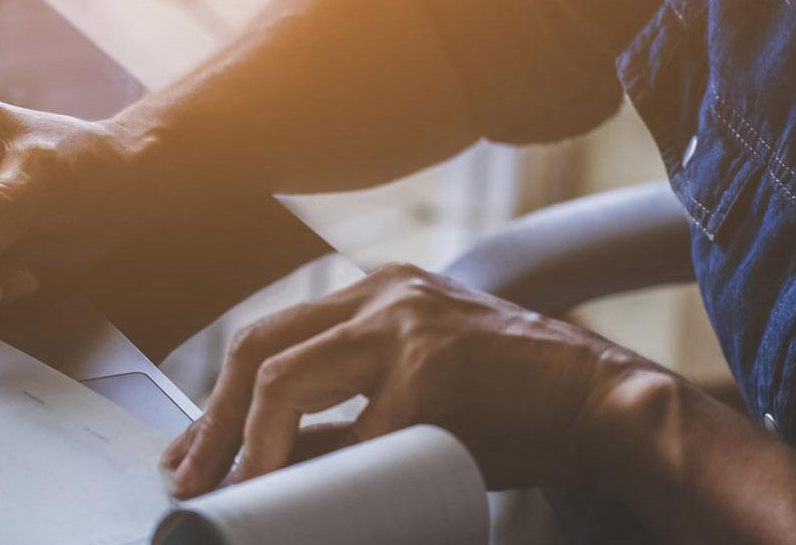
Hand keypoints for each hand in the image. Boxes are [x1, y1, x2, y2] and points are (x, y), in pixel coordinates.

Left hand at [161, 263, 655, 496]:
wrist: (606, 405)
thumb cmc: (515, 409)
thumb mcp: (417, 396)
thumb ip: (347, 416)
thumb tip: (266, 464)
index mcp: (376, 296)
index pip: (268, 338)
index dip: (218, 404)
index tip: (191, 457)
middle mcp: (383, 296)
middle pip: (257, 348)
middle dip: (212, 423)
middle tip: (189, 481)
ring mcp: (405, 325)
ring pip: (282, 376)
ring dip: (244, 442)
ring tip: (230, 491)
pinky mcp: (431, 367)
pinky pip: (349, 431)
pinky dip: (317, 471)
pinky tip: (301, 500)